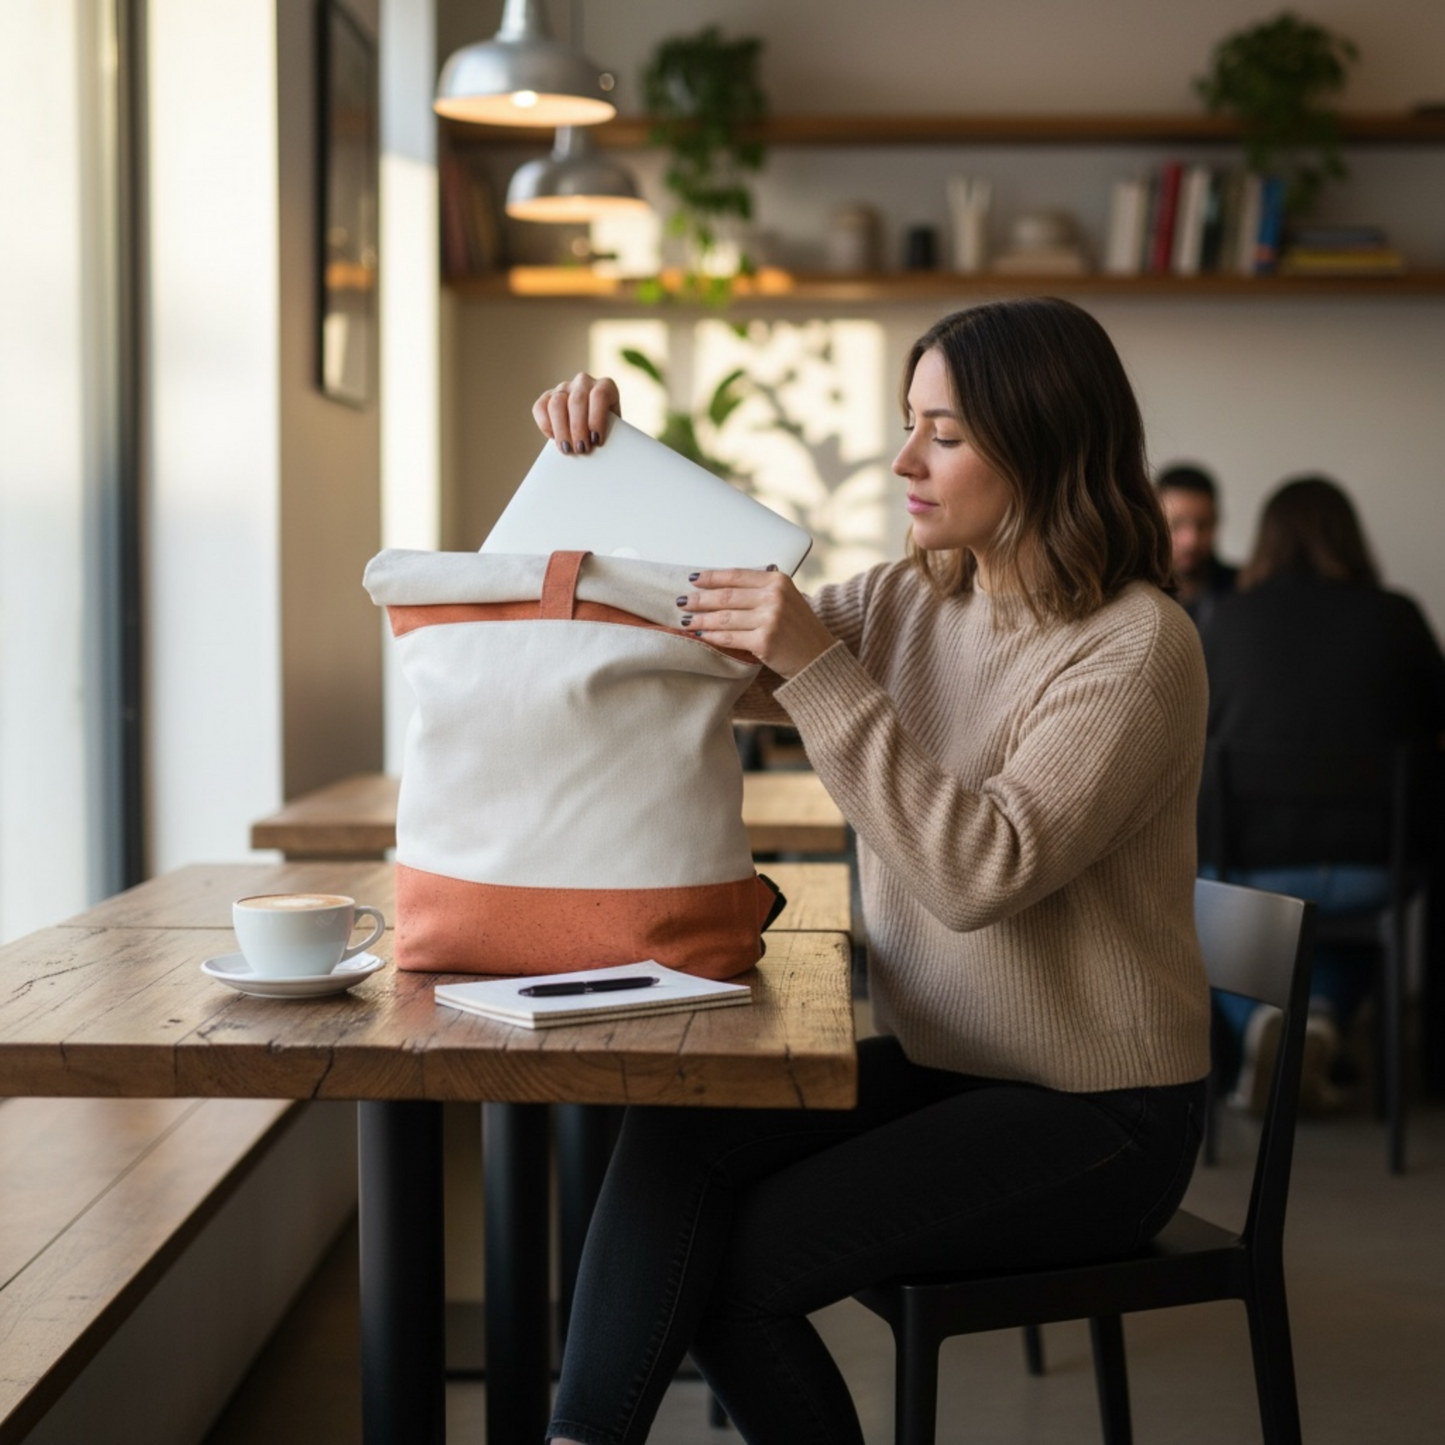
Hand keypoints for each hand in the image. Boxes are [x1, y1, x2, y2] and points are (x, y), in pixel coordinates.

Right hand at [532, 372, 620, 455]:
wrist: (595, 427)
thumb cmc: (608, 429)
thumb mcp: (615, 429)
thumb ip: (611, 434)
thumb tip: (598, 448)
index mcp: (606, 386)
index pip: (600, 396)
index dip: (596, 419)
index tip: (596, 441)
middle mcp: (583, 382)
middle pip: (576, 401)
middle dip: (578, 429)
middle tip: (581, 449)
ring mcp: (564, 388)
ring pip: (557, 404)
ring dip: (561, 429)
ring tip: (567, 449)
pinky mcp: (548, 396)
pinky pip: (540, 407)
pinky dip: (545, 424)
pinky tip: (553, 438)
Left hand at [678, 568, 835, 678]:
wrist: (818, 659)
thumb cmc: (799, 630)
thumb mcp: (788, 599)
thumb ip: (763, 589)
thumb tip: (722, 585)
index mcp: (778, 581)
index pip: (736, 575)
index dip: (712, 577)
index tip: (694, 579)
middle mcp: (774, 596)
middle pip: (726, 596)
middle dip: (700, 599)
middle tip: (682, 602)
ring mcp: (770, 619)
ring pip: (724, 617)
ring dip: (701, 620)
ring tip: (685, 621)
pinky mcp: (764, 641)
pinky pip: (730, 637)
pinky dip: (712, 637)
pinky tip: (701, 636)